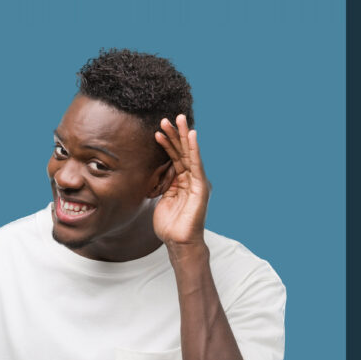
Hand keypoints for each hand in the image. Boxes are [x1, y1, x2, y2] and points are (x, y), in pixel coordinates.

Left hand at [151, 116, 209, 245]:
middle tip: (170, 117)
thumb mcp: (162, 200)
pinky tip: (191, 136)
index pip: (175, 158)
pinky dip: (193, 149)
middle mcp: (192, 178)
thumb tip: (159, 172)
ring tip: (175, 120)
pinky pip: (196, 164)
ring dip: (182, 136)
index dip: (168, 143)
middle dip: (176, 134)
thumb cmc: (170, 225)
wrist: (179, 242)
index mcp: (183, 181)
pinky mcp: (201, 186)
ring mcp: (198, 181)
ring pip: (189, 154)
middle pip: (183, 152)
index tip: (159, 129)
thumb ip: (164, 184)